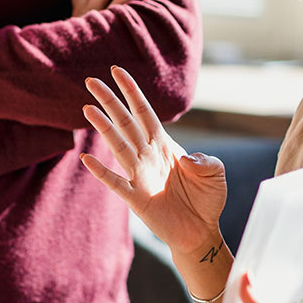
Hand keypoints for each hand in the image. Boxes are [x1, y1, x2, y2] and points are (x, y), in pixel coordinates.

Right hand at [81, 66, 226, 255]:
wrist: (201, 231)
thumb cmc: (207, 199)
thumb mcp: (216, 173)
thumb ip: (206, 160)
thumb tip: (185, 158)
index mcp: (164, 145)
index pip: (144, 112)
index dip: (131, 92)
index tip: (117, 71)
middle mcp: (148, 156)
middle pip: (125, 123)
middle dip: (109, 101)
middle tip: (90, 81)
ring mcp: (140, 175)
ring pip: (118, 146)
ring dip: (103, 128)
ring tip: (88, 109)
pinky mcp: (136, 198)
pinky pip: (116, 182)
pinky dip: (102, 171)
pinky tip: (87, 159)